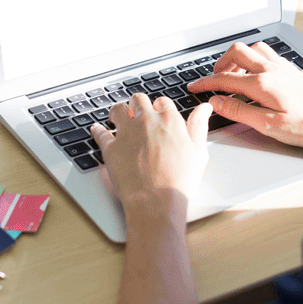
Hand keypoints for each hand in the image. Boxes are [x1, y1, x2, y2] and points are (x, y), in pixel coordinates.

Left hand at [91, 93, 212, 209]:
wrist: (156, 202)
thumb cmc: (179, 182)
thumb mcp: (198, 152)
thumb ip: (199, 126)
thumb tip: (204, 108)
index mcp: (169, 120)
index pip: (162, 102)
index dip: (160, 108)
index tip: (158, 114)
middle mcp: (146, 121)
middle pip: (138, 100)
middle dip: (138, 105)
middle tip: (137, 113)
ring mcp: (126, 133)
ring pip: (117, 109)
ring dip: (118, 111)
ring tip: (117, 117)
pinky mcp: (111, 148)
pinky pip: (100, 132)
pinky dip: (98, 130)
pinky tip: (98, 129)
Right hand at [188, 41, 302, 148]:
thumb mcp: (269, 126)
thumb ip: (239, 112)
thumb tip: (216, 102)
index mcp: (262, 84)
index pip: (224, 79)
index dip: (205, 83)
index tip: (193, 88)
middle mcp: (271, 70)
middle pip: (236, 52)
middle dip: (220, 63)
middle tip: (214, 79)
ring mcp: (282, 67)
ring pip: (252, 48)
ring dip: (238, 57)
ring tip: (233, 74)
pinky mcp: (291, 69)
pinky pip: (267, 53)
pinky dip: (254, 58)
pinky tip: (256, 72)